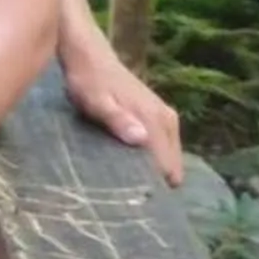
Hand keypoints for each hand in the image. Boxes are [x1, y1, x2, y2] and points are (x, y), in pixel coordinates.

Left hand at [59, 40, 184, 186]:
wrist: (87, 54)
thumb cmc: (88, 80)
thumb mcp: (96, 102)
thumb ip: (117, 120)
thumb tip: (142, 139)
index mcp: (157, 121)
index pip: (168, 168)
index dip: (154, 188)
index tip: (138, 204)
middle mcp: (168, 121)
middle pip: (171, 167)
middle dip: (154, 183)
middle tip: (129, 199)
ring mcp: (166, 118)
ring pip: (168, 158)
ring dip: (152, 172)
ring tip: (127, 185)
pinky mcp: (158, 115)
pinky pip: (162, 147)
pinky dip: (150, 159)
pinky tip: (129, 166)